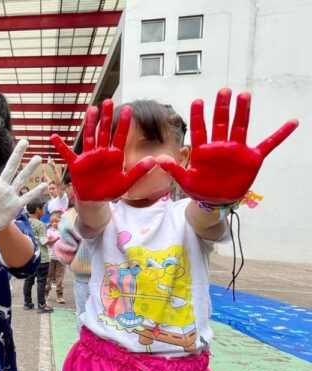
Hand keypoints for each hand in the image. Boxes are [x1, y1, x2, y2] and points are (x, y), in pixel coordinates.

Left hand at [0, 138, 46, 229]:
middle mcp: (2, 186)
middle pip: (11, 168)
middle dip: (17, 155)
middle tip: (25, 141)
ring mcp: (10, 194)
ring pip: (21, 179)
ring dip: (29, 169)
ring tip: (38, 158)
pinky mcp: (16, 204)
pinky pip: (27, 197)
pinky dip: (35, 192)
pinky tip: (45, 185)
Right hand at [50, 100, 155, 201]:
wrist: (95, 200)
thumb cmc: (110, 190)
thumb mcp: (126, 182)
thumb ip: (138, 171)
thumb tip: (153, 160)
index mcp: (114, 155)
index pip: (120, 136)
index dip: (123, 123)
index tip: (127, 109)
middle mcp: (101, 152)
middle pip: (104, 131)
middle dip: (106, 117)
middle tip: (107, 101)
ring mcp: (88, 157)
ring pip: (89, 137)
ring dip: (89, 123)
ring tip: (91, 109)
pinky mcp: (77, 164)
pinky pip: (67, 154)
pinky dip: (60, 146)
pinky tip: (54, 137)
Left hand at [157, 88, 298, 202]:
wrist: (215, 200)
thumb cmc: (199, 189)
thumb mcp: (185, 181)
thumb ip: (174, 170)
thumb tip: (159, 160)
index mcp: (203, 150)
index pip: (200, 129)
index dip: (198, 116)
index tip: (197, 101)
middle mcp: (220, 146)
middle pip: (221, 122)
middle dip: (222, 107)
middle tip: (223, 91)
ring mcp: (237, 150)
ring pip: (240, 127)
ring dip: (242, 112)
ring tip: (244, 95)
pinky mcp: (252, 158)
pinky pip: (268, 144)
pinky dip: (280, 134)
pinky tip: (291, 123)